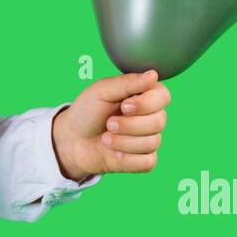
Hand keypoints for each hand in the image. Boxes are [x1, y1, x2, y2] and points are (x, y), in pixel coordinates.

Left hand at [51, 70, 169, 178]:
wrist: (72, 140)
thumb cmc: (87, 112)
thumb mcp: (102, 91)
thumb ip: (128, 82)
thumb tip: (153, 75)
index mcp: (143, 96)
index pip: (163, 96)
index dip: (146, 103)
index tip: (125, 105)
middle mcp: (151, 117)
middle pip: (159, 121)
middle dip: (129, 125)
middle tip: (109, 124)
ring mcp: (149, 139)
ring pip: (152, 142)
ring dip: (122, 142)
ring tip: (106, 138)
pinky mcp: (144, 160)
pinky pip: (147, 162)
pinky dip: (126, 158)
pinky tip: (114, 153)